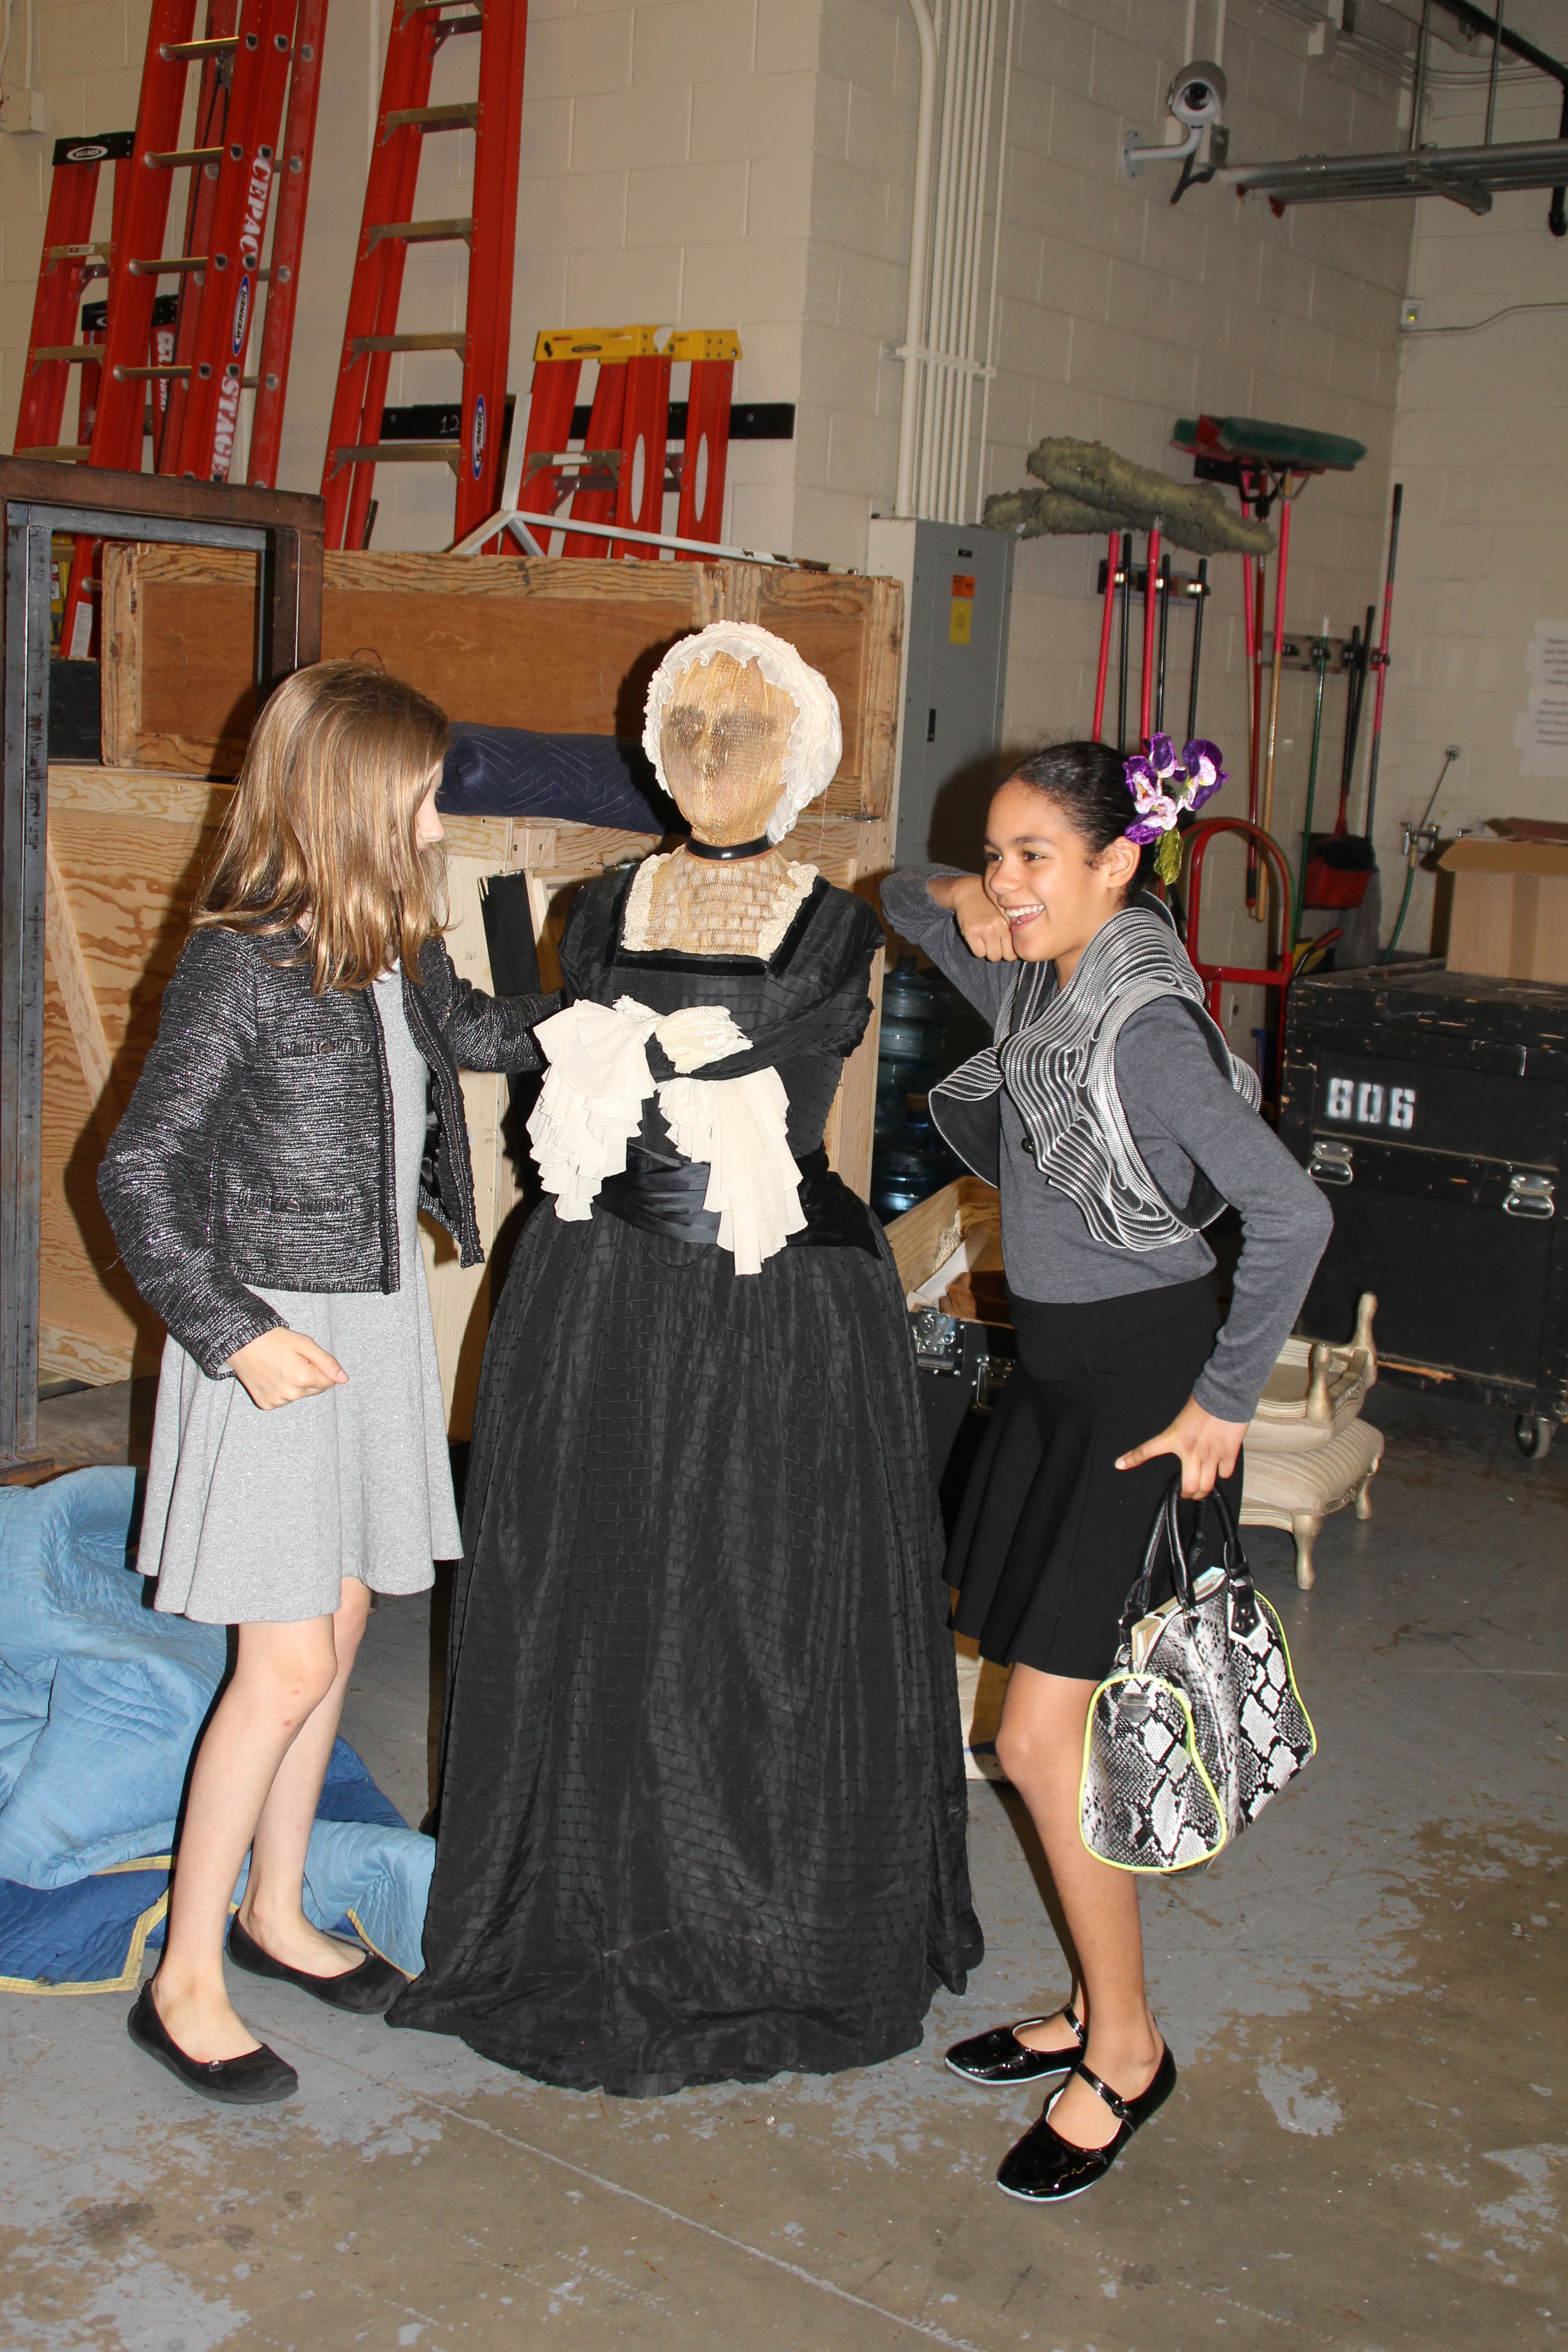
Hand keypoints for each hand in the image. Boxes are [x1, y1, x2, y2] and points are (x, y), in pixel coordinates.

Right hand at [228, 1328, 347, 1410]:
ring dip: (295, 1384)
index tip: (307, 1358)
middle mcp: (291, 1394)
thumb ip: (327, 1362)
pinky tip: (272, 1376)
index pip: (329, 1383)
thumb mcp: (305, 1344)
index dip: (321, 1369)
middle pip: (314, 1390)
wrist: (242, 1342)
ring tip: (281, 1367)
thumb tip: (344, 1379)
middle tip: (293, 1360)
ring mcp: (277, 1401)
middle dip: (310, 1377)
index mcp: (303, 1378)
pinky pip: (283, 1400)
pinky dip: (281, 1390)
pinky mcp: (266, 1404)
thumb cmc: (274, 1340)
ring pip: (299, 1395)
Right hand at [937, 872, 1016, 962]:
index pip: (1016, 950)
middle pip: (1005, 956)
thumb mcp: (1005, 914)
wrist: (968, 892)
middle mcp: (1001, 925)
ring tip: (985, 940)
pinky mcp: (972, 931)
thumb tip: (1021, 950)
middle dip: (1000, 952)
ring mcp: (986, 929)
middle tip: (993, 943)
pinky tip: (976, 938)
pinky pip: (979, 953)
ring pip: (992, 956)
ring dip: (988, 952)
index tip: (1004, 946)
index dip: (1009, 951)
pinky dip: (978, 949)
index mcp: (1011, 921)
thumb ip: (1012, 929)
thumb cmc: (989, 906)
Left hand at [1116, 1394, 1247, 1499]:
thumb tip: (1184, 1439)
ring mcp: (1210, 1455)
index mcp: (1175, 1437)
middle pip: (1189, 1487)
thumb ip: (1181, 1432)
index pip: (1147, 1449)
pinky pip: (1225, 1474)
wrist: (1225, 1395)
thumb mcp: (1184, 1416)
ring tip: (1202, 1490)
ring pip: (1206, 1486)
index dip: (1132, 1458)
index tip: (1120, 1464)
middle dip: (1187, 1494)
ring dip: (1203, 1491)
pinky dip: (1223, 1473)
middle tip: (1186, 1494)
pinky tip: (1221, 1469)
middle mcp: (1191, 1450)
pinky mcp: (1228, 1454)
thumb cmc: (1205, 1401)